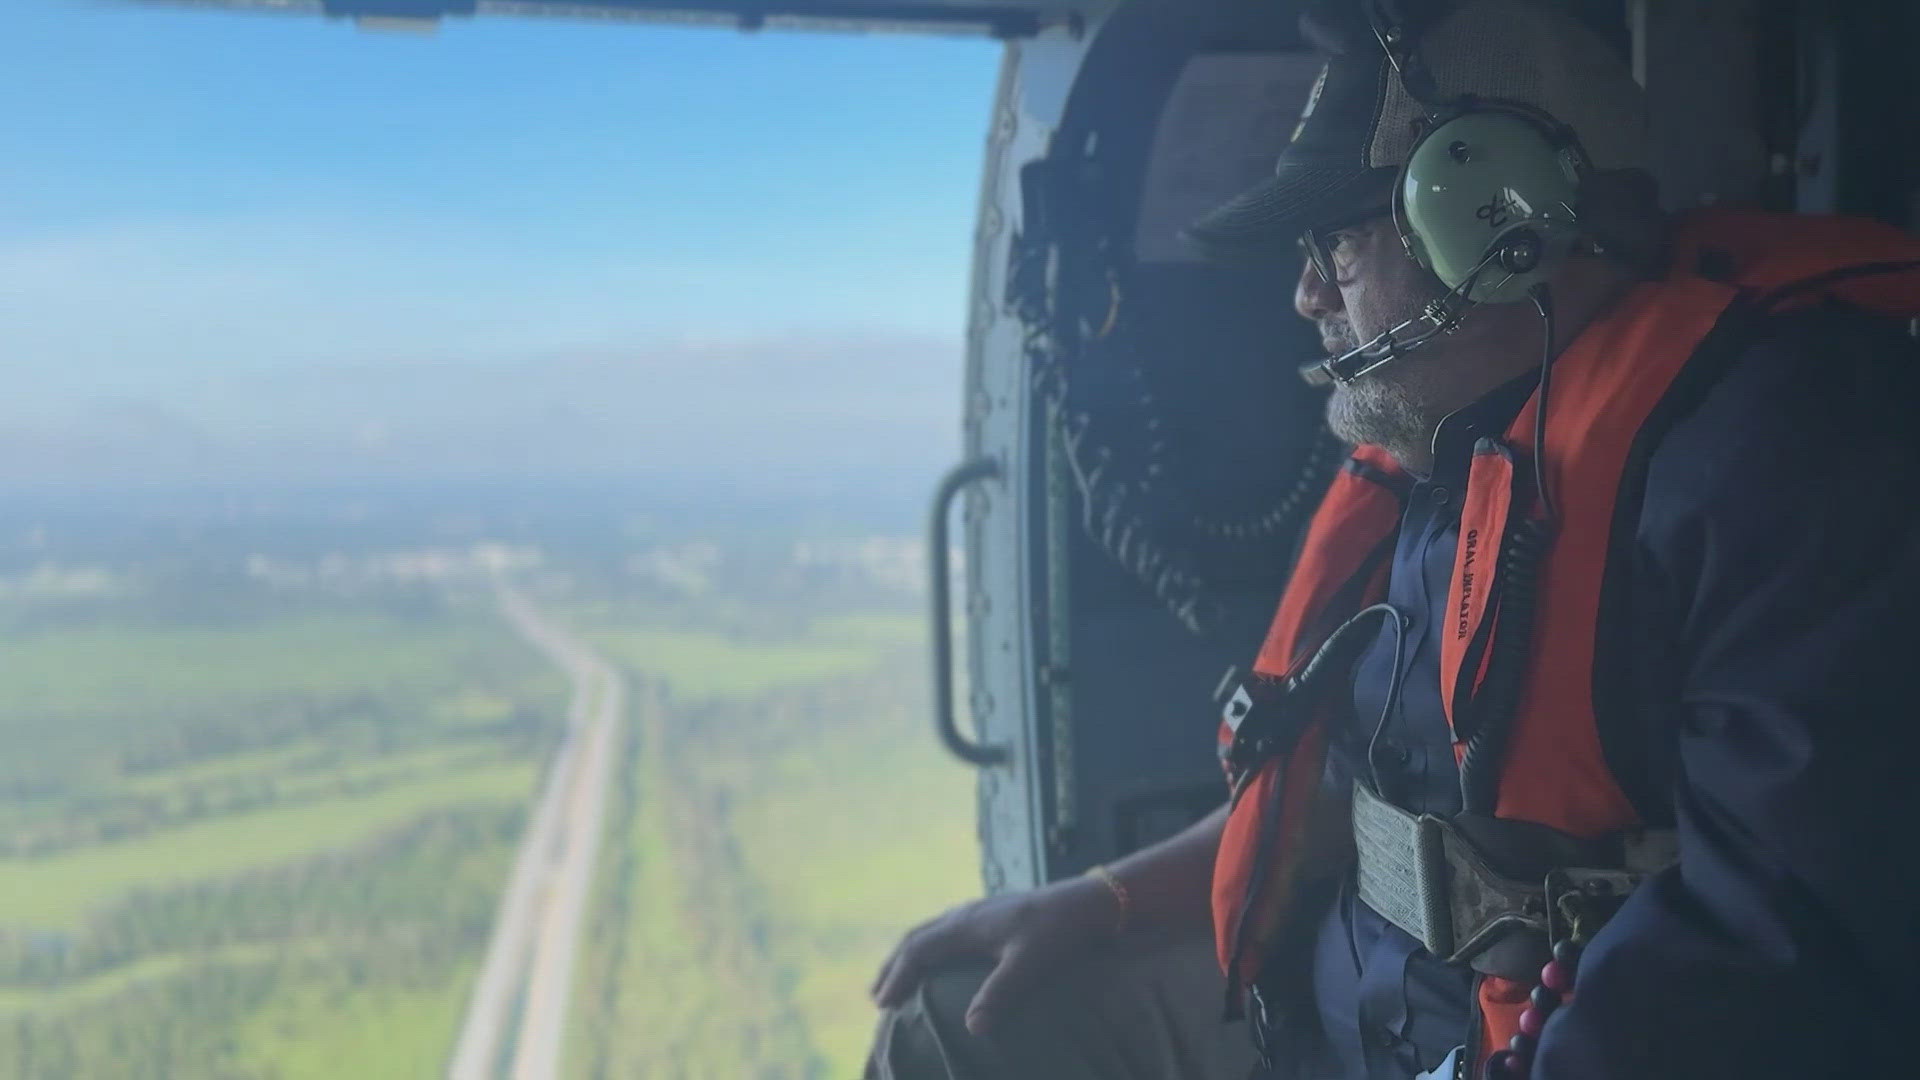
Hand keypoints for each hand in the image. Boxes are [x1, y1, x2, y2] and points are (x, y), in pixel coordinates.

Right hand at [868, 875, 1117, 1035]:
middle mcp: (966, 913)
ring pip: (930, 930)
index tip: (881, 1004)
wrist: (1089, 899)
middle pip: (916, 937)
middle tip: (875, 995)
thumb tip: (971, 1027)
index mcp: (967, 924)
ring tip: (897, 976)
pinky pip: (946, 928)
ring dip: (910, 954)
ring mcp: (979, 910)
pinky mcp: (992, 913)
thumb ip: (1001, 992)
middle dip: (893, 965)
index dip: (897, 976)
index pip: (919, 950)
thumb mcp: (1030, 963)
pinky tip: (939, 957)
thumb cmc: (1060, 931)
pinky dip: (930, 946)